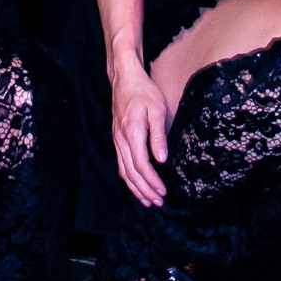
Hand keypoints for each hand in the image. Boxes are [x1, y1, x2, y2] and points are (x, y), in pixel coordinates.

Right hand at [109, 59, 170, 207]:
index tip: (163, 192)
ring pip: (124, 171)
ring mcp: (116, 140)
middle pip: (131, 173)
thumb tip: (162, 159)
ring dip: (135, 188)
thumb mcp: (157, 109)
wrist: (124, 78)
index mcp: (132, 133)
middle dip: (144, 190)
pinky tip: (136, 184)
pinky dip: (129, 178)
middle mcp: (121, 140)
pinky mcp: (116, 138)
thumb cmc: (143, 91)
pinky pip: (121, 164)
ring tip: (147, 201)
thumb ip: (158, 135)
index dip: (152, 181)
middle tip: (158, 202)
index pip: (141, 165)